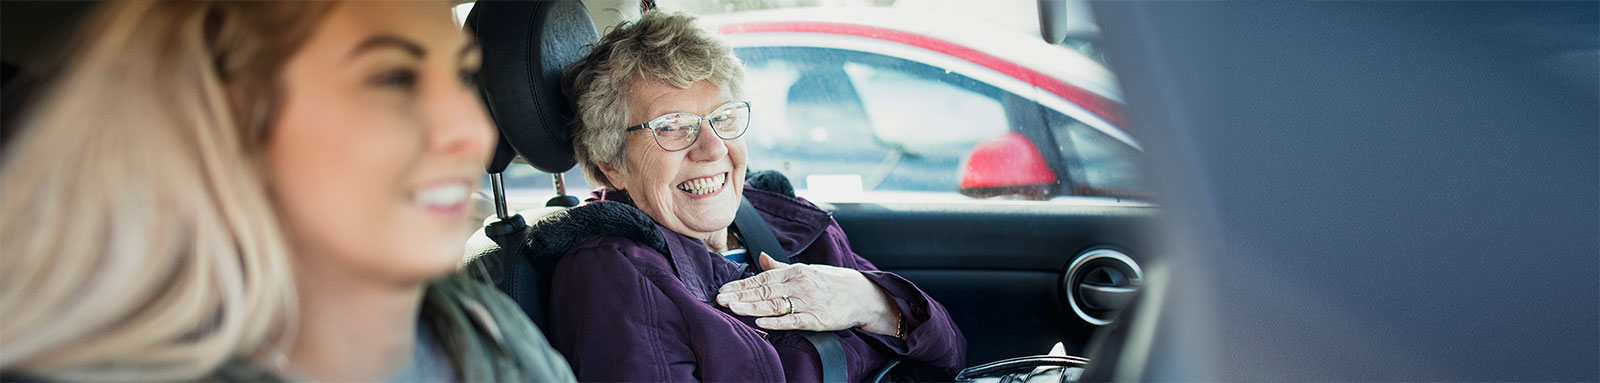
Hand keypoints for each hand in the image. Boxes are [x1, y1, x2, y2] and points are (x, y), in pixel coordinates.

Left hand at [716, 252, 899, 334]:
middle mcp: (799, 285)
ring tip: (732, 308)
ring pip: (774, 305)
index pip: (762, 279)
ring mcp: (807, 302)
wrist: (863, 295)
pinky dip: (776, 321)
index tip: (724, 289)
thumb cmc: (833, 282)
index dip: (741, 285)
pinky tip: (761, 322)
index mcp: (794, 272)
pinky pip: (793, 320)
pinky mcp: (816, 318)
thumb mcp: (806, 270)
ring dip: (752, 307)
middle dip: (740, 296)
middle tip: (720, 300)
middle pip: (764, 291)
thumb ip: (780, 267)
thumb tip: (760, 257)